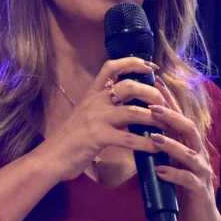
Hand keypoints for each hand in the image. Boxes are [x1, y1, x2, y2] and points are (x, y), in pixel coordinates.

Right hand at [32, 56, 163, 182]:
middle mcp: (95, 102)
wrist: (51, 158)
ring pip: (133, 111)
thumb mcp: (87, 116)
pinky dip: (146, 142)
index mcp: (92, 94)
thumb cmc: (72, 139)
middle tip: (165, 102)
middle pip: (128, 86)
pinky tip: (157, 147)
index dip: (132, 62)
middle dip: (151, 92)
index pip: (111, 67)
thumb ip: (106, 107)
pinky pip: (128, 138)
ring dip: (155, 118)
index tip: (151, 66)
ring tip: (169, 124)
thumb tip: (132, 106)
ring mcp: (96, 119)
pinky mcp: (98, 137)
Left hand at [147, 78, 220, 220]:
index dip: (170, 101)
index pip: (180, 118)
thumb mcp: (170, 165)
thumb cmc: (182, 191)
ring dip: (170, 144)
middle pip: (188, 129)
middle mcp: (199, 155)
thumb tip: (138, 133)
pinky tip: (160, 171)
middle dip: (171, 116)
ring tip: (153, 138)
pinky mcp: (200, 190)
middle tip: (152, 107)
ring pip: (189, 153)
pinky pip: (187, 180)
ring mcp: (202, 172)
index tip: (155, 85)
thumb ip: (160, 151)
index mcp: (190, 146)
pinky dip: (173, 174)